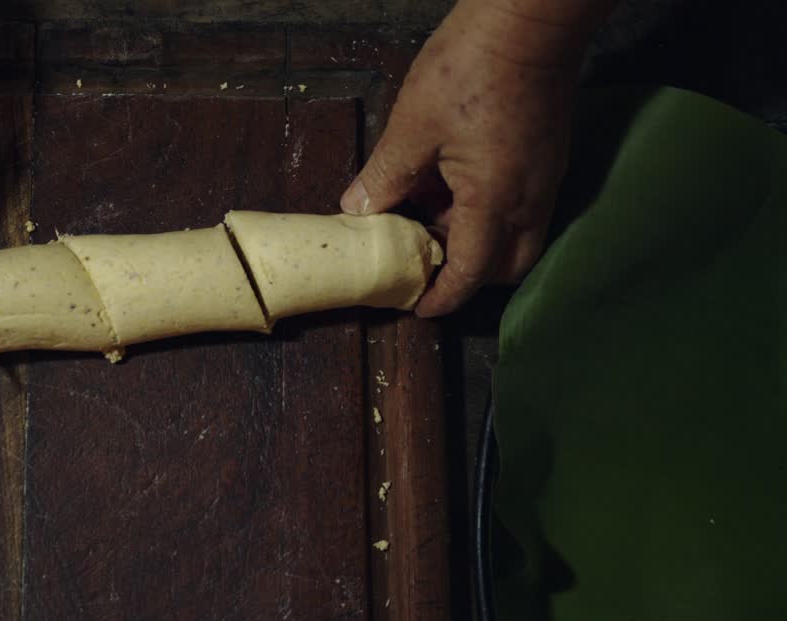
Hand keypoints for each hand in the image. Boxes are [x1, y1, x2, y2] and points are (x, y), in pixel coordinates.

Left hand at [342, 0, 609, 316]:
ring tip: (429, 215)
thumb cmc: (470, 68)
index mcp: (494, 201)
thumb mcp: (412, 128)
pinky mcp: (548, 156)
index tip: (418, 307)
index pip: (470, 273)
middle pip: (505, 266)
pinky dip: (490, 211)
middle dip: (467, 275)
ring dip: (476, 239)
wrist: (529, 21)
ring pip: (515, 235)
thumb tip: (357, 210)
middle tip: (425, 262)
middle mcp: (528, 199)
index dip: (442, 297)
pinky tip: (452, 183)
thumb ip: (384, 177)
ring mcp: (545, 178)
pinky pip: (522, 204)